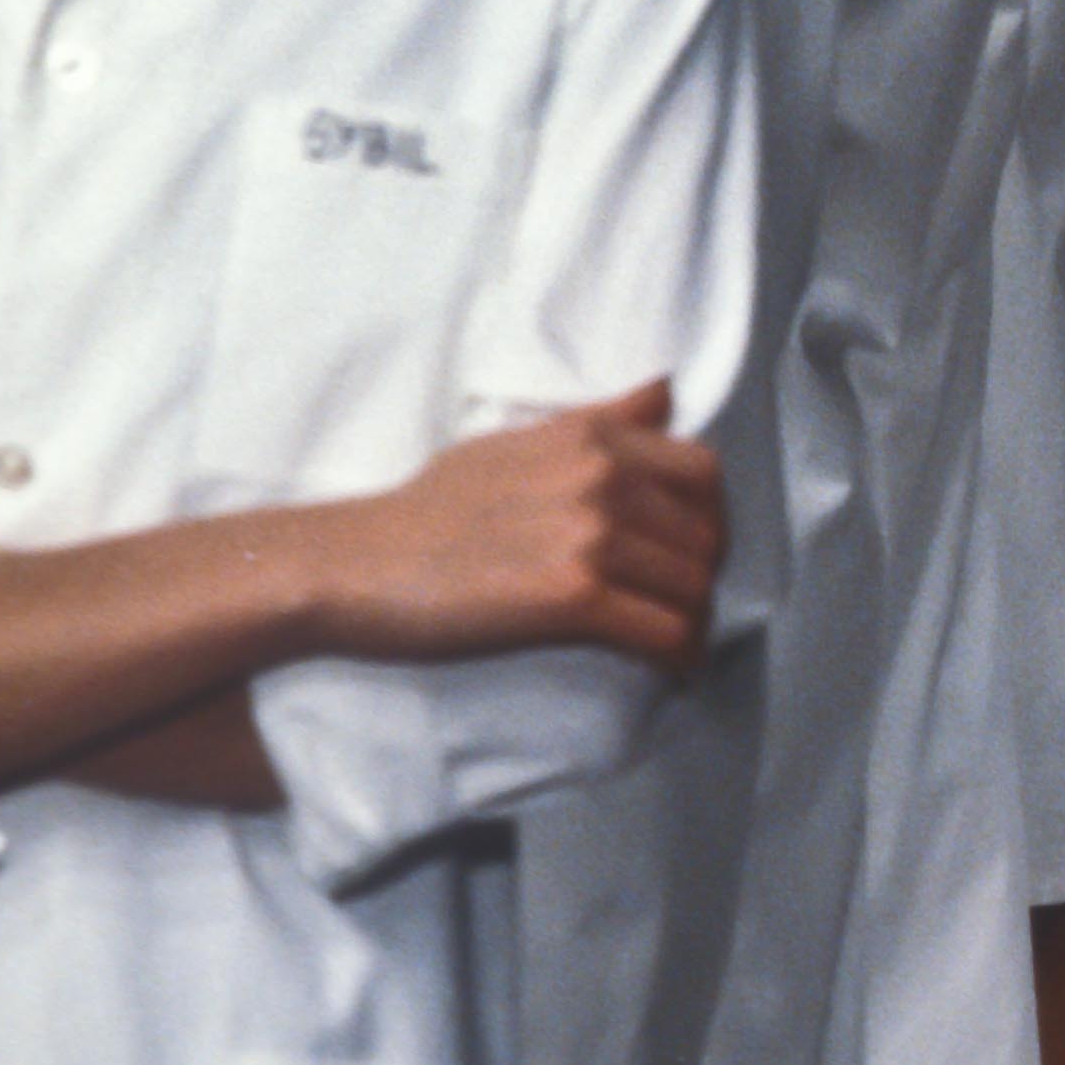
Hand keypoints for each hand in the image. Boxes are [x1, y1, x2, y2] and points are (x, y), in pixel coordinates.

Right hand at [317, 386, 727, 674]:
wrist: (354, 565)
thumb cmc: (426, 509)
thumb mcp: (516, 441)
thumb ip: (597, 422)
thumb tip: (663, 393)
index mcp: (593, 437)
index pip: (702, 471)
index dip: (710, 515)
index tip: (693, 547)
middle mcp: (602, 477)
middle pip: (705, 533)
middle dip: (704, 574)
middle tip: (684, 604)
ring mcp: (590, 536)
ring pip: (691, 585)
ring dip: (695, 620)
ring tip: (678, 642)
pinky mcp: (572, 597)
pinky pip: (664, 630)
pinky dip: (680, 655)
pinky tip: (672, 670)